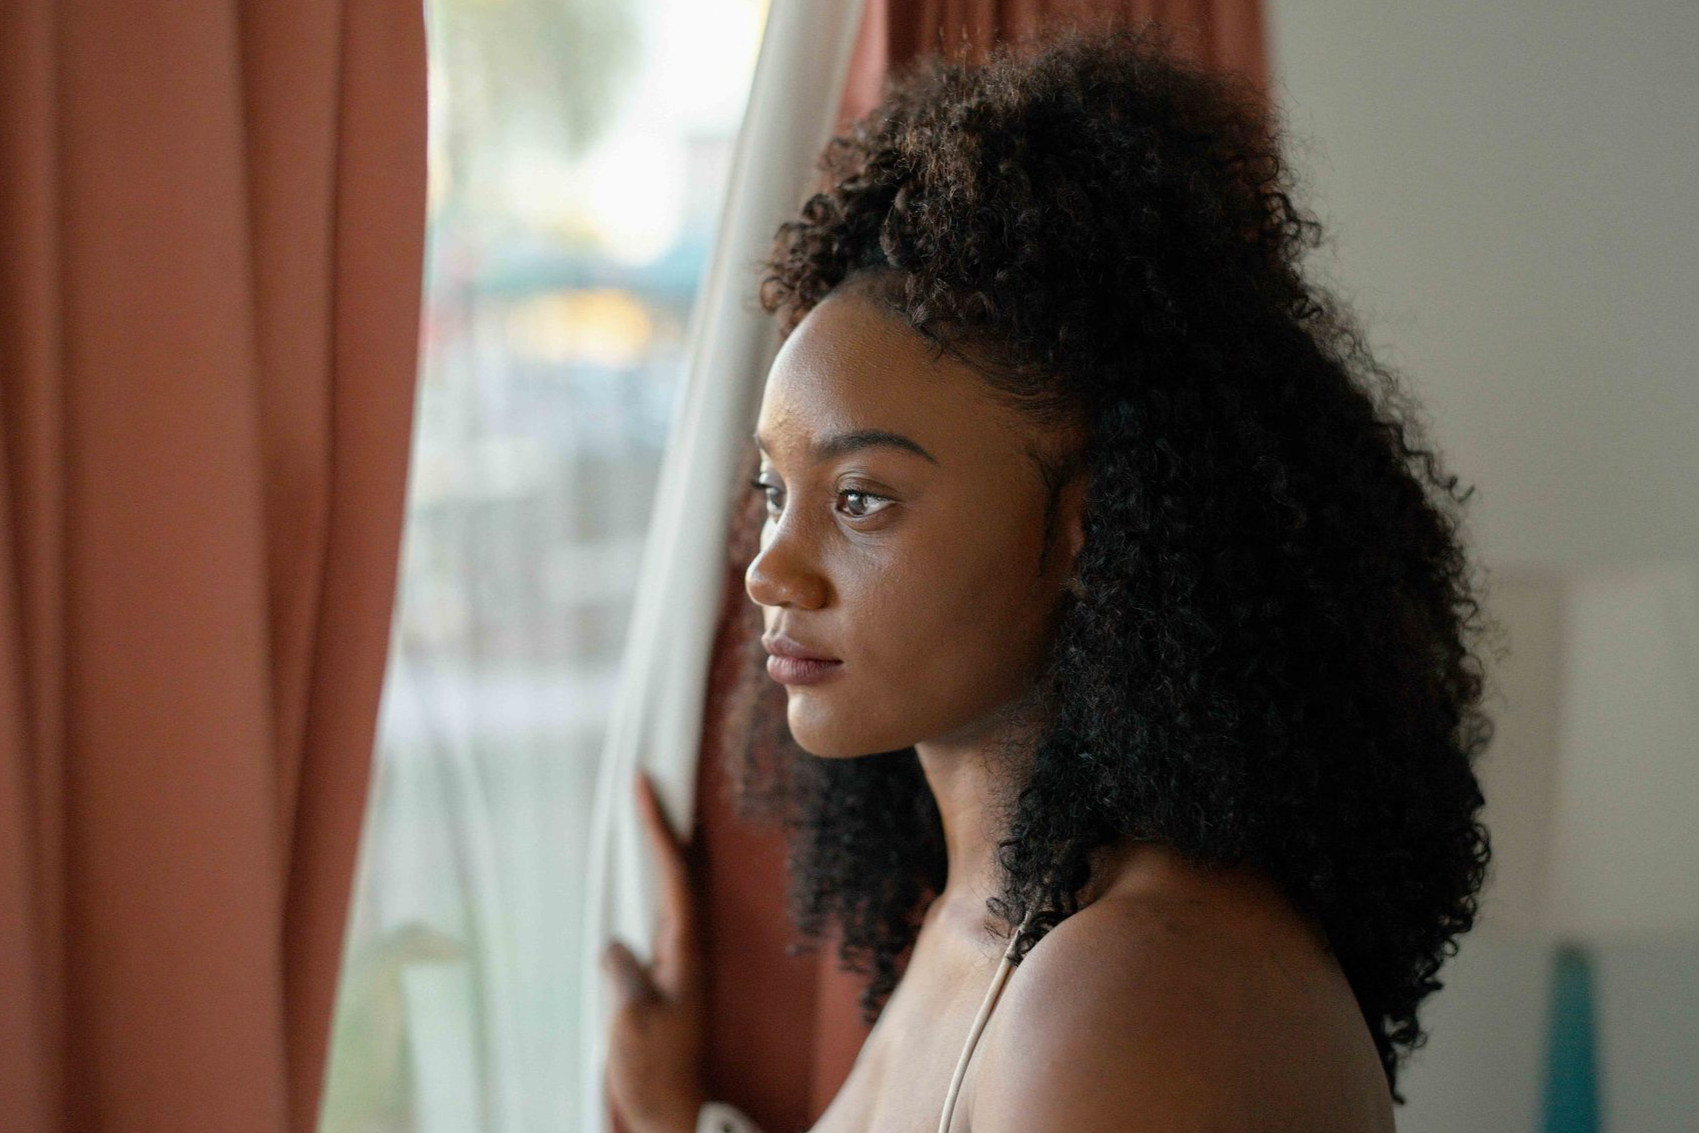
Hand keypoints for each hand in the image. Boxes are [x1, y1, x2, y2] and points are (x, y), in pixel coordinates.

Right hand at [601, 768, 709, 1132]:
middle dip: (665, 824)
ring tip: (645, 811)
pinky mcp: (662, 978)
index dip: (660, 826)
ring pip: (671, 891)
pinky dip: (646, 886)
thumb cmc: (654, 1072)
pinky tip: (634, 879)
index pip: (674, 873)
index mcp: (685, 951)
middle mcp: (686, 949)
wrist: (670, 1115)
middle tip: (650, 779)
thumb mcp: (632, 1020)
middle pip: (680, 872)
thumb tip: (615, 942)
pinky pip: (655, 917)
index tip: (645, 783)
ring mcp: (676, 962)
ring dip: (659, 851)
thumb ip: (625, 972)